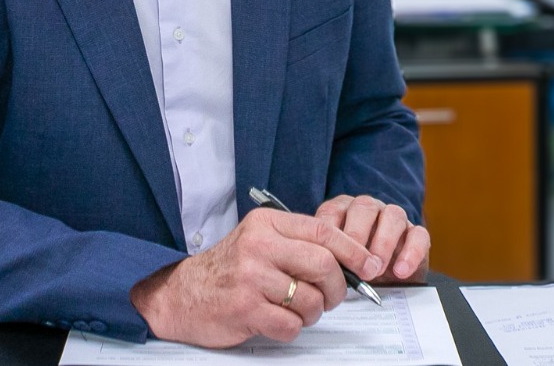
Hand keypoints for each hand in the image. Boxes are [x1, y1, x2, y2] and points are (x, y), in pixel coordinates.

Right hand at [130, 206, 384, 346]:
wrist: (182, 294)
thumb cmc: (230, 270)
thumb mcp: (260, 241)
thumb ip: (298, 245)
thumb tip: (351, 263)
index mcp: (266, 223)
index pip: (323, 231)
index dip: (353, 250)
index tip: (371, 266)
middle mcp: (258, 245)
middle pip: (323, 265)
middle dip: (338, 289)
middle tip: (333, 299)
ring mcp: (250, 276)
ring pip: (311, 300)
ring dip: (313, 313)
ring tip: (296, 310)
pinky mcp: (245, 308)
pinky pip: (291, 325)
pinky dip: (291, 329)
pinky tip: (276, 321)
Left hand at [315, 194, 428, 283]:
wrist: (382, 286)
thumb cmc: (352, 271)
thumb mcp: (337, 266)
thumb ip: (330, 260)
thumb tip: (322, 266)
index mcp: (343, 210)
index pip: (333, 210)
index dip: (329, 230)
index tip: (328, 254)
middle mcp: (369, 209)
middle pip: (364, 206)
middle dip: (358, 234)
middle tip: (355, 263)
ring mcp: (394, 218)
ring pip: (393, 215)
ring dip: (384, 242)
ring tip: (377, 269)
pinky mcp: (416, 234)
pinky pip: (419, 234)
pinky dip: (412, 252)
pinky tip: (400, 271)